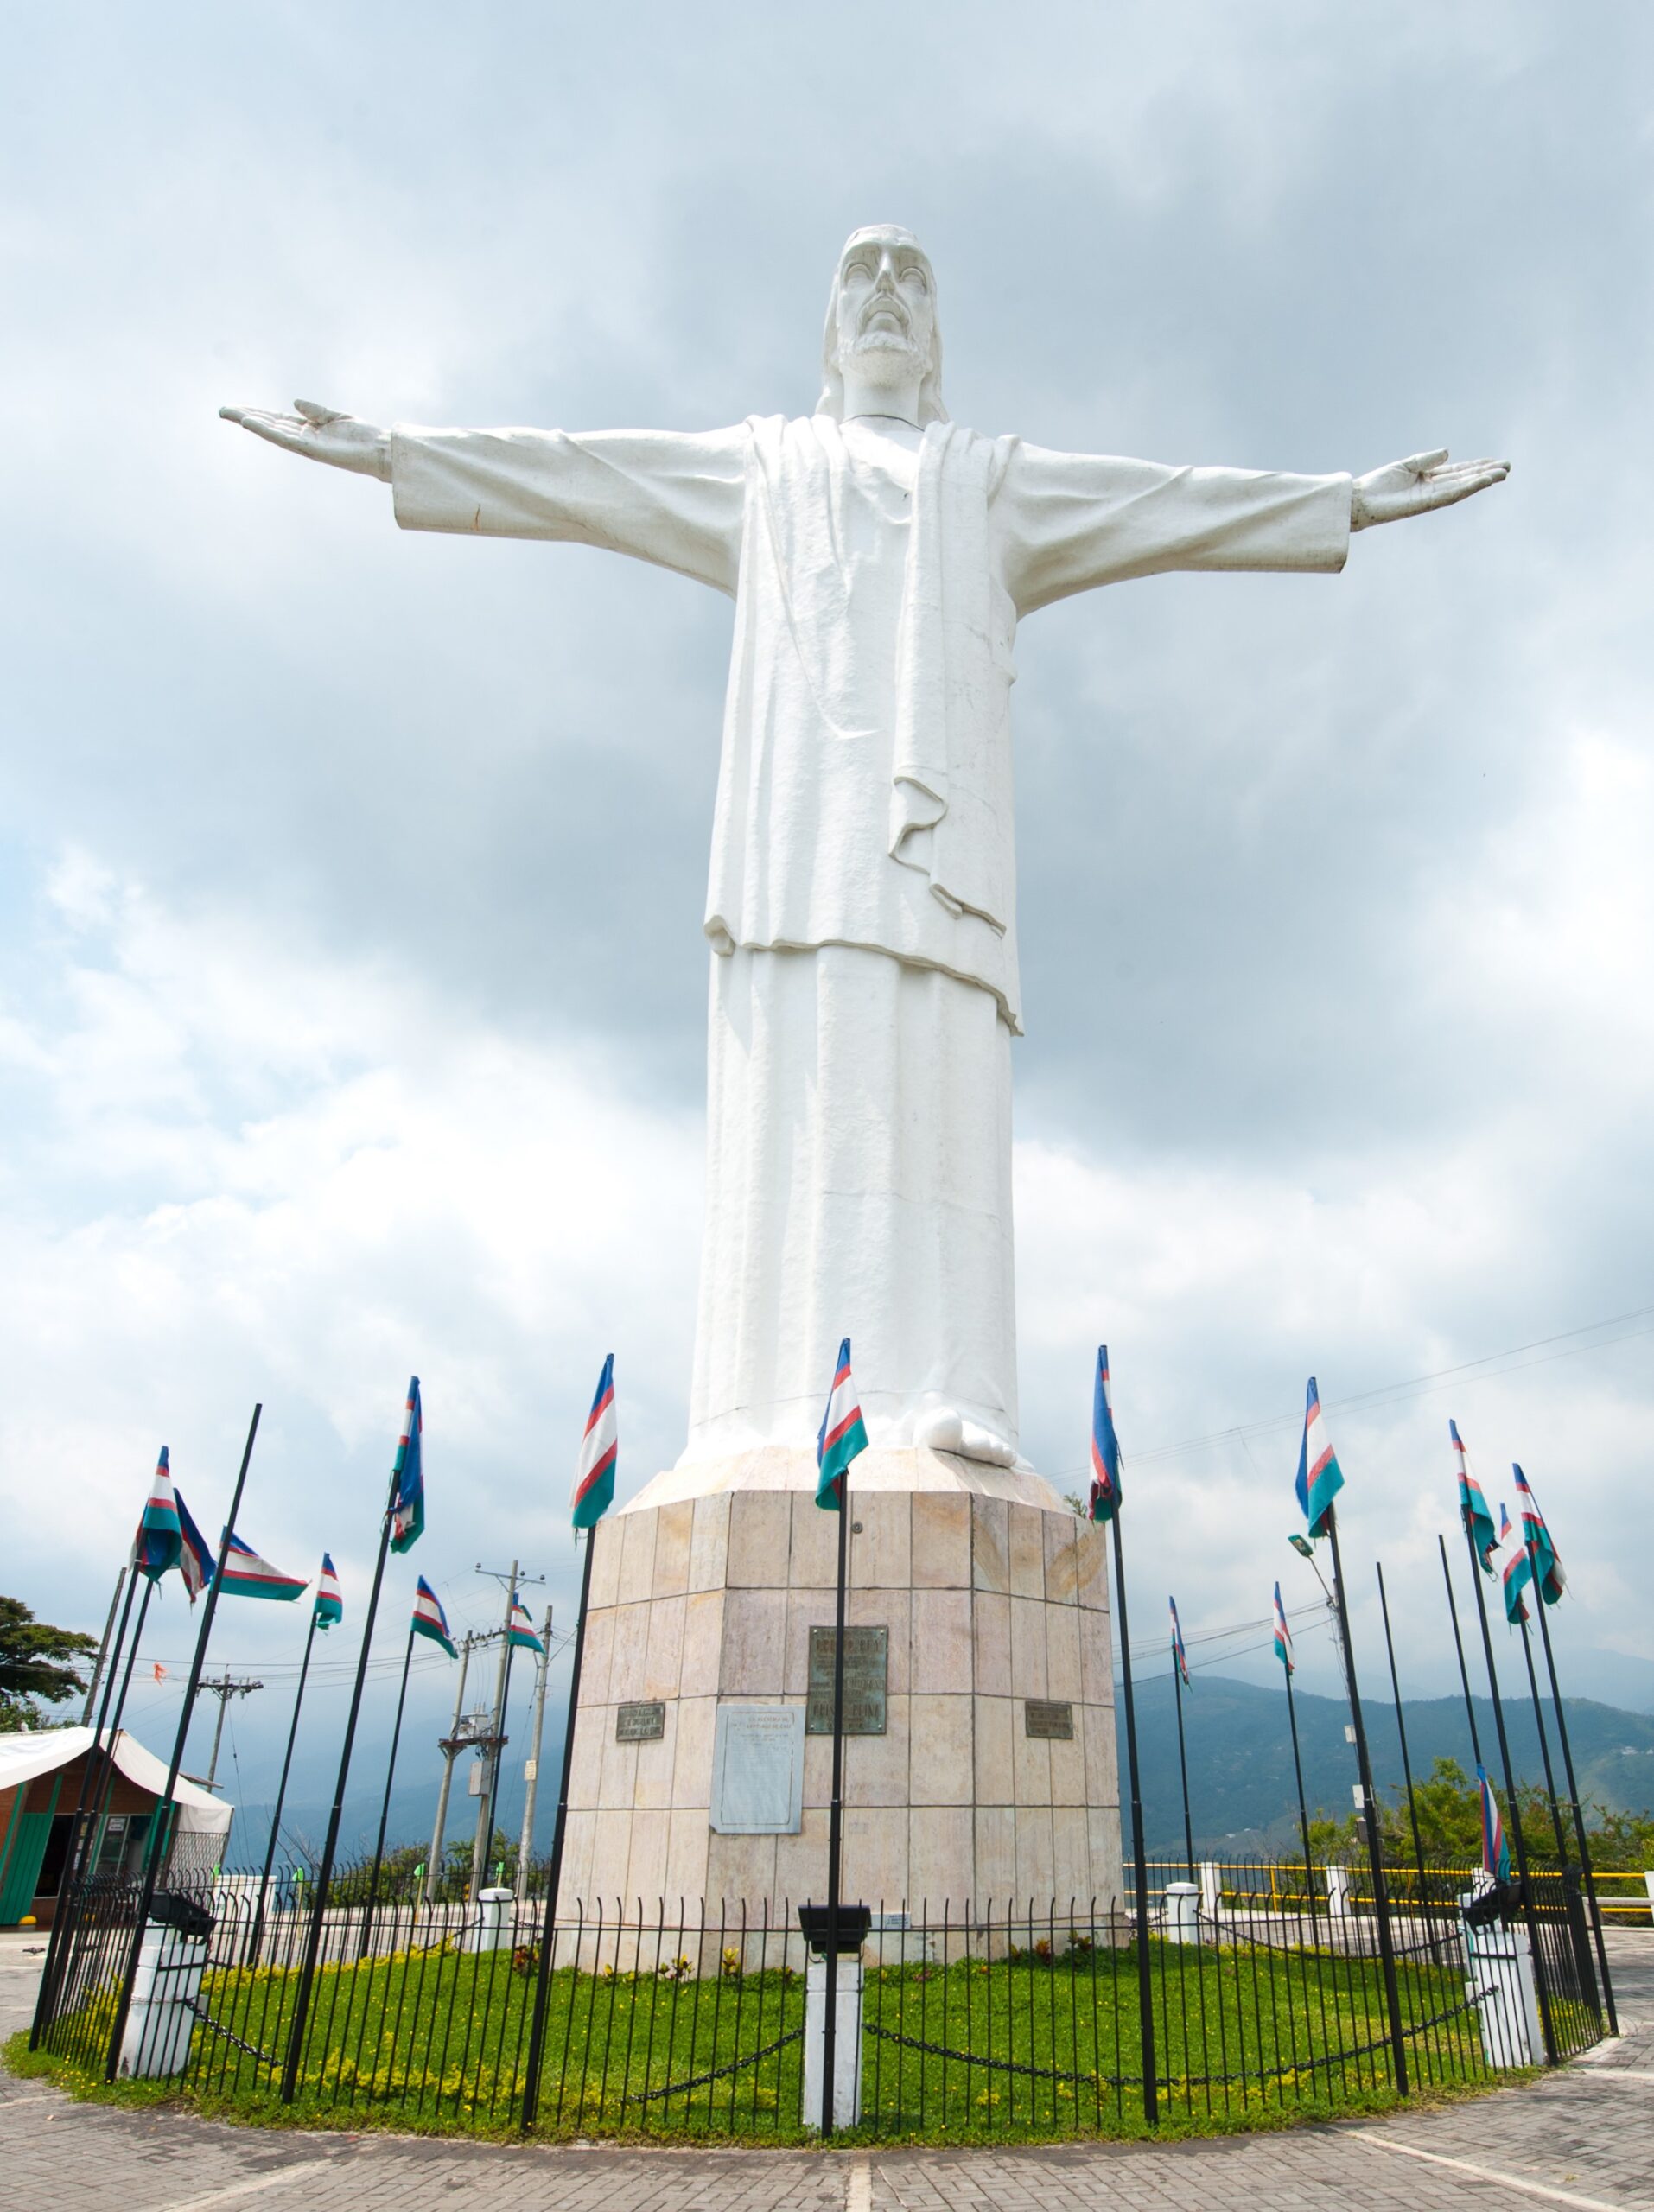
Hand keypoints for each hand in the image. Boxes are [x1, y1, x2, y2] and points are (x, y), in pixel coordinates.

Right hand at [219, 399, 390, 480]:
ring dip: (250, 422)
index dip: (257, 412)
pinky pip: (285, 438)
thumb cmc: (362, 436)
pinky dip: (267, 430)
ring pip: (271, 431)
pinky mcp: (311, 449)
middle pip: (269, 425)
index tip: (238, 407)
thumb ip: (315, 411)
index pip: (277, 419)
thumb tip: (295, 403)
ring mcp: (306, 445)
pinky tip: (251, 423)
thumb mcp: (336, 416)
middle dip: (246, 417)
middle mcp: (303, 438)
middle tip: (223, 410)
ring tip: (230, 414)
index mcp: (308, 429)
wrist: (380, 450)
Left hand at [1350, 449, 1508, 530]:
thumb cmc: (1379, 484)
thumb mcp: (1406, 465)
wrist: (1361, 500)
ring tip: (1502, 474)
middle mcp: (1434, 489)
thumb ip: (1427, 459)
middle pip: (1465, 479)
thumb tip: (1448, 452)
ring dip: (1483, 481)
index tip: (1495, 461)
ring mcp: (1431, 497)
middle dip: (1486, 473)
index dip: (1477, 466)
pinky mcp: (1426, 504)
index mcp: (1430, 478)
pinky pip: (1451, 495)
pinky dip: (1467, 488)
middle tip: (1508, 467)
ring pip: (1463, 488)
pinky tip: (1482, 481)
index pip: (1459, 471)